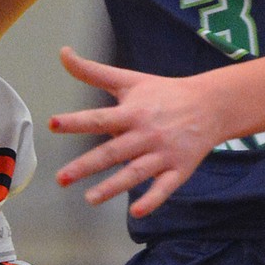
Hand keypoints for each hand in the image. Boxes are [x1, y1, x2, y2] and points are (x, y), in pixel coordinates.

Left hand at [50, 46, 222, 217]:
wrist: (211, 105)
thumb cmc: (163, 93)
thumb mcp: (129, 79)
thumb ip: (93, 71)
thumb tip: (63, 53)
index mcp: (132, 112)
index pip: (100, 118)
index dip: (76, 121)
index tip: (53, 124)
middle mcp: (146, 134)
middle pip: (113, 152)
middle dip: (86, 166)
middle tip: (61, 178)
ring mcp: (163, 153)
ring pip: (135, 173)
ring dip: (113, 187)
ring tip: (90, 199)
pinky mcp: (179, 170)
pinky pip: (164, 188)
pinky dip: (152, 200)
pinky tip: (136, 212)